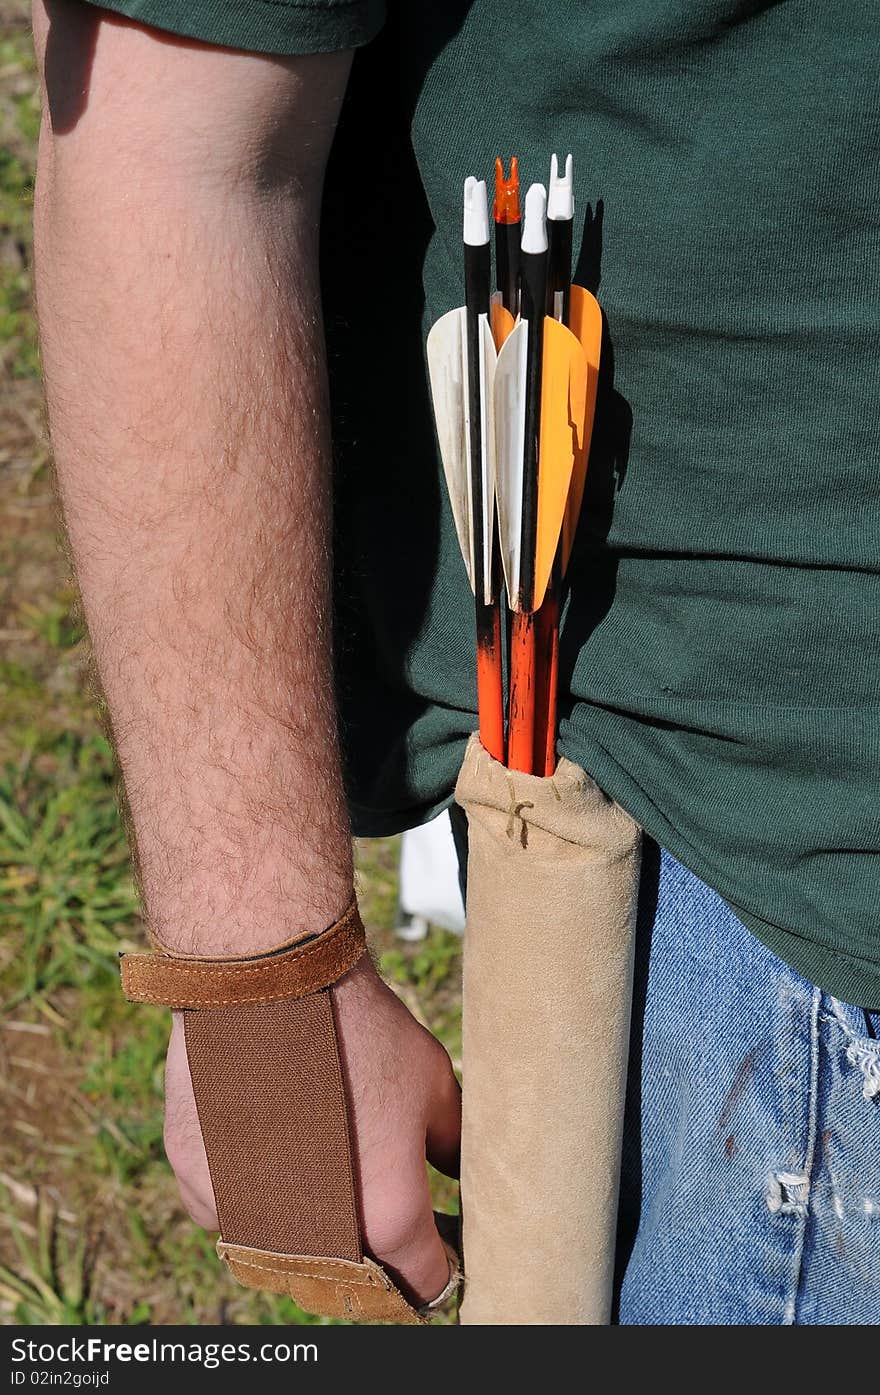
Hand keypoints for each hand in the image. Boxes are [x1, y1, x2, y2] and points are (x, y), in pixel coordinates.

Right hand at [163, 954, 460, 1305]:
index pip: (424, 1283)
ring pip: (283, 1254)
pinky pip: (230, 1215)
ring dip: (304, 1229)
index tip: (438, 1241)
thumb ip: (451, 1148)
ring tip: (318, 1164)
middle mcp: (311, 1239)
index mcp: (383, 1222)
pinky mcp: (197, 1185)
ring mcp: (245, 1217)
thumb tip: (459, 1178)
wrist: (271, 979)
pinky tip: (266, 1145)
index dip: (439, 1264)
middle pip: (350, 1279)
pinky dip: (250, 1196)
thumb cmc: (361, 1028)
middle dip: (371, 1253)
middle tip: (374, 1196)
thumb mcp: (434, 1085)